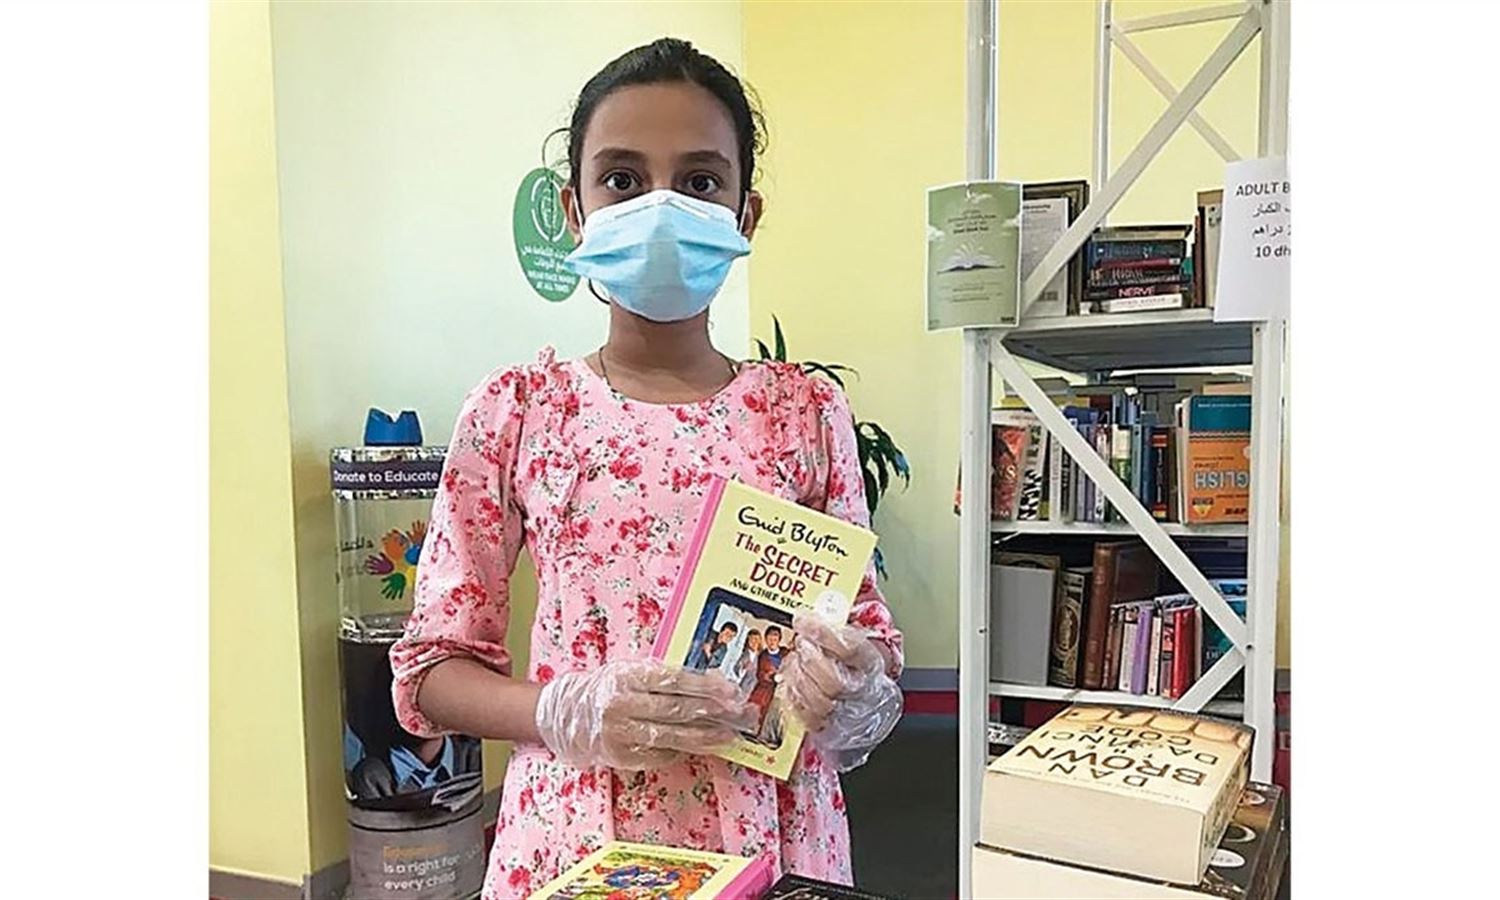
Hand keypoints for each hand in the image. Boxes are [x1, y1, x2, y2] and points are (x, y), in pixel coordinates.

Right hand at [534, 659, 757, 769]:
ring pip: (670, 737)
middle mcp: (621, 705)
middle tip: (739, 714)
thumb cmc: (608, 688)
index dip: (704, 686)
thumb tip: (709, 682)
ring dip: (704, 737)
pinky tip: (699, 747)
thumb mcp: (630, 671)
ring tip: (727, 735)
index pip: (673, 681)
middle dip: (711, 712)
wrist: (568, 716)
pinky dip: (681, 751)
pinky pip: (658, 755)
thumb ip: (663, 676)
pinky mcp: (621, 757)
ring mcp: (620, 734)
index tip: (730, 690)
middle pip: (675, 710)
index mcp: (626, 677)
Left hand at [781, 613, 901, 771]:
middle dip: (810, 661)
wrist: (865, 688)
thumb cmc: (856, 654)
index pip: (851, 648)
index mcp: (870, 660)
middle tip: (799, 644)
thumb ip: (851, 601)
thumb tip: (861, 573)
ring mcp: (846, 710)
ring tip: (794, 662)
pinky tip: (790, 682)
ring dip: (799, 679)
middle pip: (835, 682)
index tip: (802, 619)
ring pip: (820, 703)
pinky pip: (808, 718)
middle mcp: (861, 688)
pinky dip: (794, 698)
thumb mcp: (857, 623)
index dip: (823, 634)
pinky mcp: (828, 726)